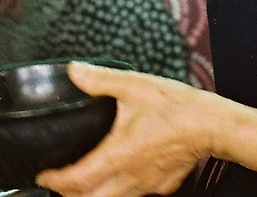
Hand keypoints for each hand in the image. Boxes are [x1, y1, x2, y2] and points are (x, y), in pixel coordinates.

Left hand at [36, 62, 210, 196]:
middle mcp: (130, 177)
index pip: (77, 180)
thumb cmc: (178, 107)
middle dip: (68, 194)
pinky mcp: (162, 186)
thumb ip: (101, 80)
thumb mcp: (135, 85)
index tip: (43, 175)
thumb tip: (75, 72)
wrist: (213, 125)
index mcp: (119, 155)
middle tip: (57, 181)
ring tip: (80, 183)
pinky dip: (116, 192)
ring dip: (90, 196)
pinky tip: (116, 177)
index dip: (55, 181)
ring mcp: (147, 185)